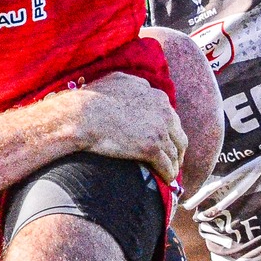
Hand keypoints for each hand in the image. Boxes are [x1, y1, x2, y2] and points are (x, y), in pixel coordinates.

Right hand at [56, 75, 185, 182]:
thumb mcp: (117, 80)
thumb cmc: (92, 98)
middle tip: (173, 159)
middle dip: (176, 148)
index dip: (168, 131)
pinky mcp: (151, 148)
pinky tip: (166, 180)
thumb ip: (132, 83)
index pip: (170, 117)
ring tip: (170, 173)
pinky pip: (166, 166)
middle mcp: (163, 111)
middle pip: (178, 135)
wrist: (82, 115)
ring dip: (174, 164)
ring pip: (175, 152)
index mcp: (156, 95)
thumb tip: (135, 84)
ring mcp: (159, 130)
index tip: (164, 140)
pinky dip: (168, 174)